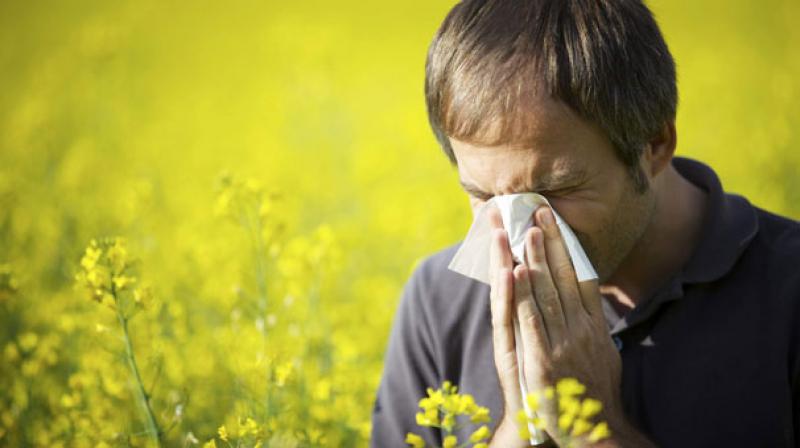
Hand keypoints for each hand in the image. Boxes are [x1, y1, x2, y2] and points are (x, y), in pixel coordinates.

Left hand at [487, 205, 629, 446]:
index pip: (581, 276)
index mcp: (595, 325)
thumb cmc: (595, 393)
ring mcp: (563, 342)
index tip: (557, 222)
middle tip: (538, 211)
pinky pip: (531, 320)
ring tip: (525, 231)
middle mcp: (581, 328)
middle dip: (551, 242)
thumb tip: (593, 304)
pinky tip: (516, 272)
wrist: (595, 432)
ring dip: (535, 259)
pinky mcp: (543, 359)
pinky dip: (524, 294)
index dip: (568, 247)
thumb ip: (596, 327)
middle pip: (564, 277)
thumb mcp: (606, 354)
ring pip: (547, 292)